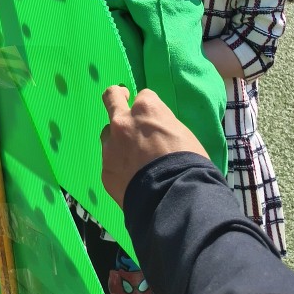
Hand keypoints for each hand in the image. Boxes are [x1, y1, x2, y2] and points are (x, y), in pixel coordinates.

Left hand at [100, 86, 207, 207]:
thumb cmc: (187, 162)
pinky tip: (131, 178)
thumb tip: (156, 133)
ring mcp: (111, 146)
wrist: (173, 197)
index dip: (150, 108)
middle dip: (116, 96)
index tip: (153, 117)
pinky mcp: (106, 171)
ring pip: (108, 134)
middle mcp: (123, 122)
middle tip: (121, 99)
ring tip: (131, 156)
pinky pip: (110, 162)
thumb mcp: (181, 134)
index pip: (143, 96)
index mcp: (146, 109)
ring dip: (117, 139)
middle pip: (111, 98)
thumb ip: (161, 126)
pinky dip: (119, 166)